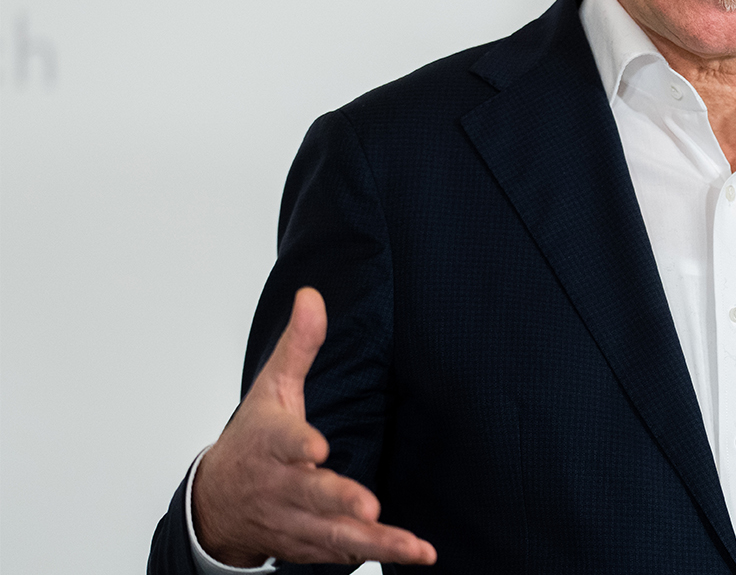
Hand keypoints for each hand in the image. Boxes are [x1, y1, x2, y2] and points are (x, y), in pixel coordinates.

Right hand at [191, 287, 436, 566]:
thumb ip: (299, 345)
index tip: (318, 448)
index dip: (299, 445)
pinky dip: (367, 558)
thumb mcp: (271, 388)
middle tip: (369, 508)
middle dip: (338, 501)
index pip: (282, 442)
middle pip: (309, 496)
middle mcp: (281, 486)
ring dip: (372, 543)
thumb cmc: (250, 441)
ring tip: (413, 547)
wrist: (214, 503)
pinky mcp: (305, 544)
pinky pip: (336, 555)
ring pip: (331, 536)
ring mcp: (293, 520)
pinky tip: (406, 554)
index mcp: (271, 443)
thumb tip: (312, 296)